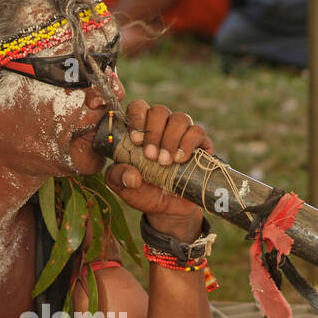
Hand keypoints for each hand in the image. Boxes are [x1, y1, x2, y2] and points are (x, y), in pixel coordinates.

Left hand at [103, 99, 211, 233]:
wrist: (171, 210)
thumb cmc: (145, 193)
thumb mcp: (125, 189)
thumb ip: (117, 178)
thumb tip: (131, 175)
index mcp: (140, 130)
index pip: (138, 108)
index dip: (136, 118)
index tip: (135, 140)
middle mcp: (162, 127)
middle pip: (159, 111)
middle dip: (153, 133)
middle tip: (150, 157)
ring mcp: (182, 133)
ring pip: (179, 118)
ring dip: (170, 140)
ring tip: (165, 162)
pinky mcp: (200, 143)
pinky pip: (196, 132)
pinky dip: (187, 143)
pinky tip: (181, 159)